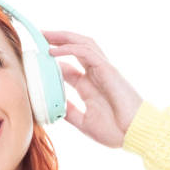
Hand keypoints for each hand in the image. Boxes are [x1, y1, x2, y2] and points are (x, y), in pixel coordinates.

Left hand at [42, 30, 143, 147]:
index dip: (52, 62)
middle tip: (38, 36)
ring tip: (44, 35)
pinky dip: (70, 49)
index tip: (35, 61)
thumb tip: (52, 107)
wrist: (135, 133)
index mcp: (90, 87)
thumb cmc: (115, 130)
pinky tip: (54, 50)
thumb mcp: (84, 122)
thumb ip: (69, 112)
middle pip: (75, 49)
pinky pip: (87, 53)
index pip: (68, 68)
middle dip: (57, 40)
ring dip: (63, 38)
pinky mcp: (108, 70)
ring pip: (82, 44)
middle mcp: (96, 75)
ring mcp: (102, 70)